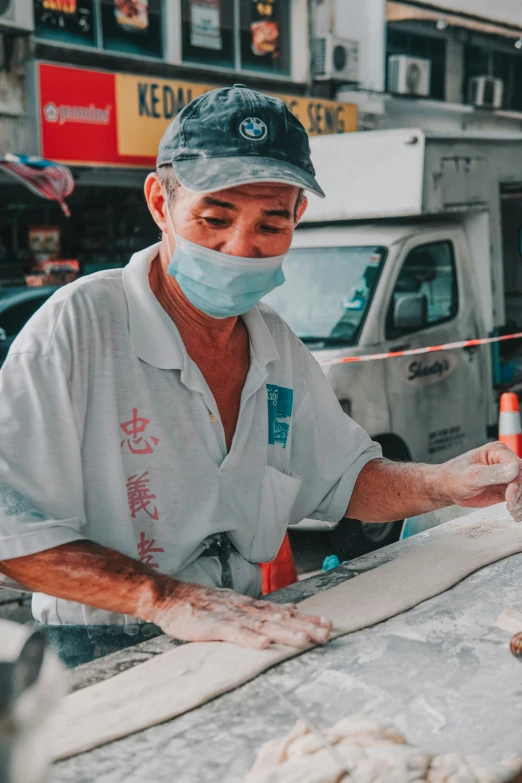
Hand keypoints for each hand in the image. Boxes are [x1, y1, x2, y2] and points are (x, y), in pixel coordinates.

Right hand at [146, 581, 331, 649]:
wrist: (169, 597)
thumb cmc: (198, 604)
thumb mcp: (230, 604)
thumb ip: (253, 612)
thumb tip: (281, 615)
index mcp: (248, 605)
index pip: (283, 612)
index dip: (305, 618)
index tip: (326, 624)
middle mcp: (244, 609)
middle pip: (279, 619)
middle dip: (304, 627)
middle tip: (326, 635)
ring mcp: (230, 616)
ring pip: (263, 626)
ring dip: (285, 633)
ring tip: (305, 641)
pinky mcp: (213, 626)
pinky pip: (234, 633)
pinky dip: (250, 639)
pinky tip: (264, 645)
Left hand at [435, 441, 521, 520]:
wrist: (446, 488)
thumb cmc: (453, 477)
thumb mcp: (471, 476)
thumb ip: (492, 473)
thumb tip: (514, 469)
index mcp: (496, 451)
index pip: (517, 465)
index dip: (517, 482)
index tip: (509, 497)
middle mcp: (504, 461)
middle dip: (520, 494)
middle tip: (511, 508)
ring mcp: (507, 475)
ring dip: (521, 502)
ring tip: (513, 513)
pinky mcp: (507, 488)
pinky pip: (519, 496)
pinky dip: (520, 506)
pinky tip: (516, 515)